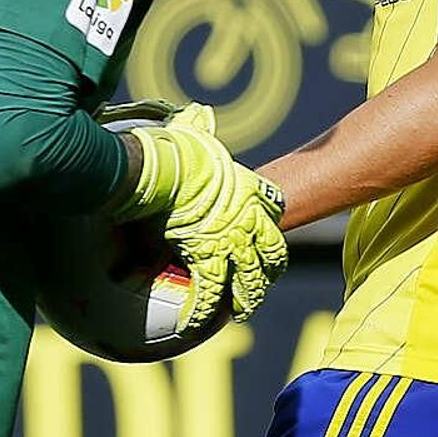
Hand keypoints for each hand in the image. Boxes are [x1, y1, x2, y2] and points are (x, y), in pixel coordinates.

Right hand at [109, 102, 286, 328]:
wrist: (165, 169)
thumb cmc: (175, 151)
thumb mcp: (192, 134)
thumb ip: (195, 126)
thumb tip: (195, 113)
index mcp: (246, 190)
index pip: (271, 210)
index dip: (270, 225)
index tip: (266, 237)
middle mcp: (246, 219)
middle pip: (272, 252)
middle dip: (268, 270)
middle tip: (261, 282)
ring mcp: (230, 241)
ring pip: (251, 278)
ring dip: (247, 296)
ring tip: (241, 311)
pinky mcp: (207, 257)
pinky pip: (209, 293)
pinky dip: (200, 310)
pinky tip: (192, 323)